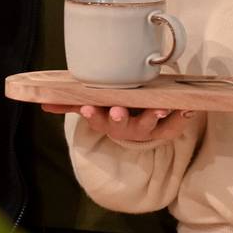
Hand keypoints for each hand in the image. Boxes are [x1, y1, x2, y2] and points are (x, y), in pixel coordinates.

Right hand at [42, 103, 193, 142]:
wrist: (140, 127)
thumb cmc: (114, 110)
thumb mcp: (94, 106)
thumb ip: (71, 103)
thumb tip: (43, 103)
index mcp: (109, 122)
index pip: (98, 121)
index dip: (94, 115)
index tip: (88, 107)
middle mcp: (128, 129)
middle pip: (123, 127)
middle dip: (120, 119)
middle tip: (119, 110)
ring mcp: (148, 129)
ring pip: (150, 127)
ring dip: (154, 118)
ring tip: (160, 108)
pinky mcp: (166, 129)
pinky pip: (175, 127)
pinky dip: (182, 119)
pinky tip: (188, 109)